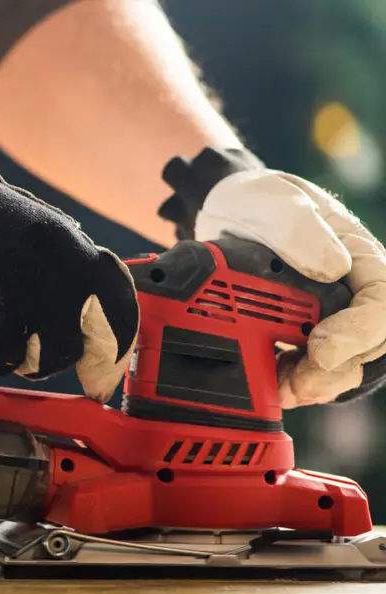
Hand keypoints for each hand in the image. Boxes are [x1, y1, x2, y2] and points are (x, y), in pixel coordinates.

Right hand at [0, 126, 139, 402]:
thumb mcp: (34, 220)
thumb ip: (73, 264)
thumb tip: (99, 307)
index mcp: (66, 257)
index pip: (115, 319)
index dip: (114, 350)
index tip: (105, 368)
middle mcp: (38, 298)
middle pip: (64, 354)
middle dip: (48, 348)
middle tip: (18, 322)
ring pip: (16, 364)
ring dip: (1, 346)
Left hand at [158, 146, 385, 407]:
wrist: (227, 211)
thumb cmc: (262, 202)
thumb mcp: (278, 202)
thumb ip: (301, 230)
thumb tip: (333, 267)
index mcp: (361, 260)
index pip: (380, 305)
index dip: (357, 334)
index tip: (318, 347)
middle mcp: (352, 293)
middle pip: (366, 347)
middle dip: (332, 371)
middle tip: (294, 381)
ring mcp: (328, 316)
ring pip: (340, 366)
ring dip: (312, 383)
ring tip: (278, 387)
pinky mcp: (300, 333)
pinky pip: (308, 368)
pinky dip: (291, 381)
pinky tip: (268, 382)